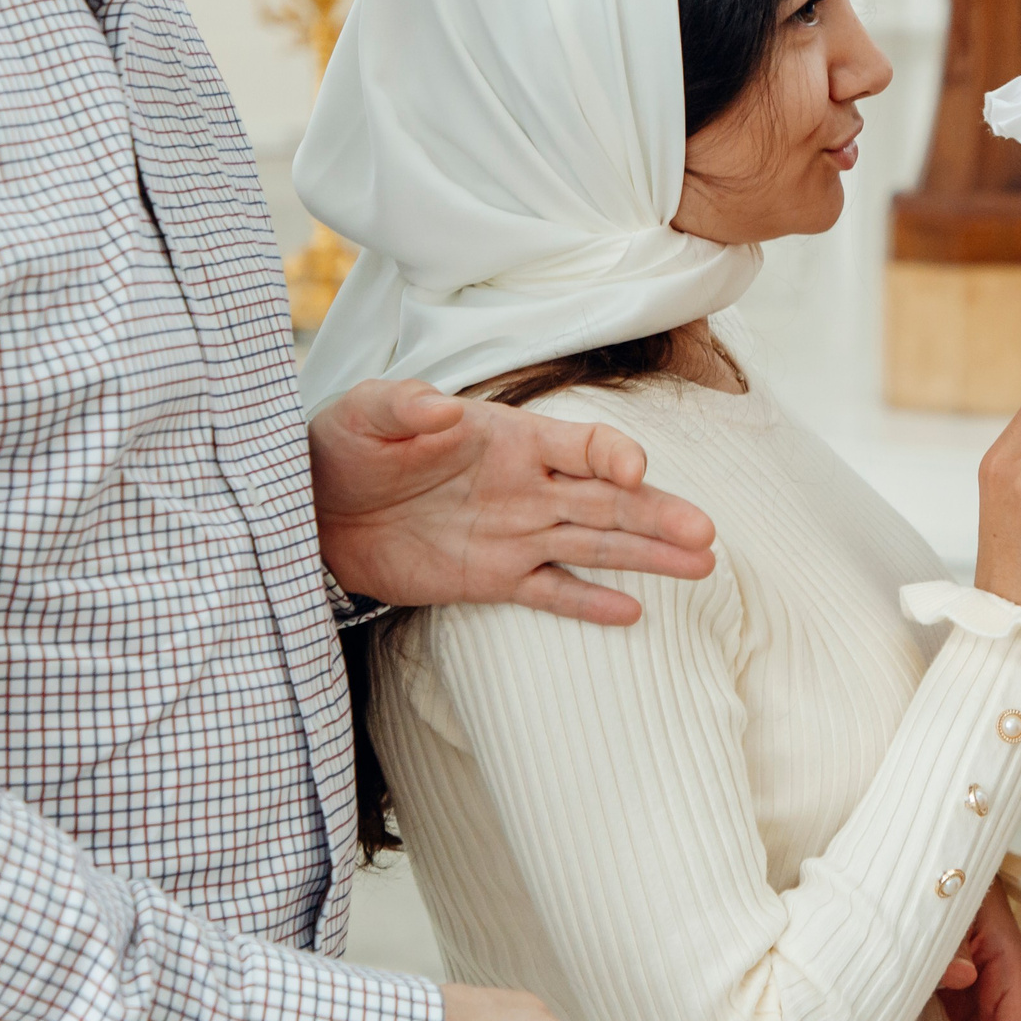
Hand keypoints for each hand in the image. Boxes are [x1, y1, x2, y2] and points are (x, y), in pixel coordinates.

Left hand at [312, 379, 717, 621]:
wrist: (314, 507)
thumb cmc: (346, 445)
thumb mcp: (366, 414)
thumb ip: (404, 408)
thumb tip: (440, 408)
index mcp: (508, 438)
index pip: (580, 444)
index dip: (612, 453)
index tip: (636, 469)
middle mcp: (526, 486)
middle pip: (608, 500)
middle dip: (658, 514)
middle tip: (706, 534)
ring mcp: (515, 534)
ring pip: (596, 545)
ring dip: (648, 555)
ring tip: (702, 566)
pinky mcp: (493, 577)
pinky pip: (551, 591)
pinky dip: (589, 603)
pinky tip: (634, 613)